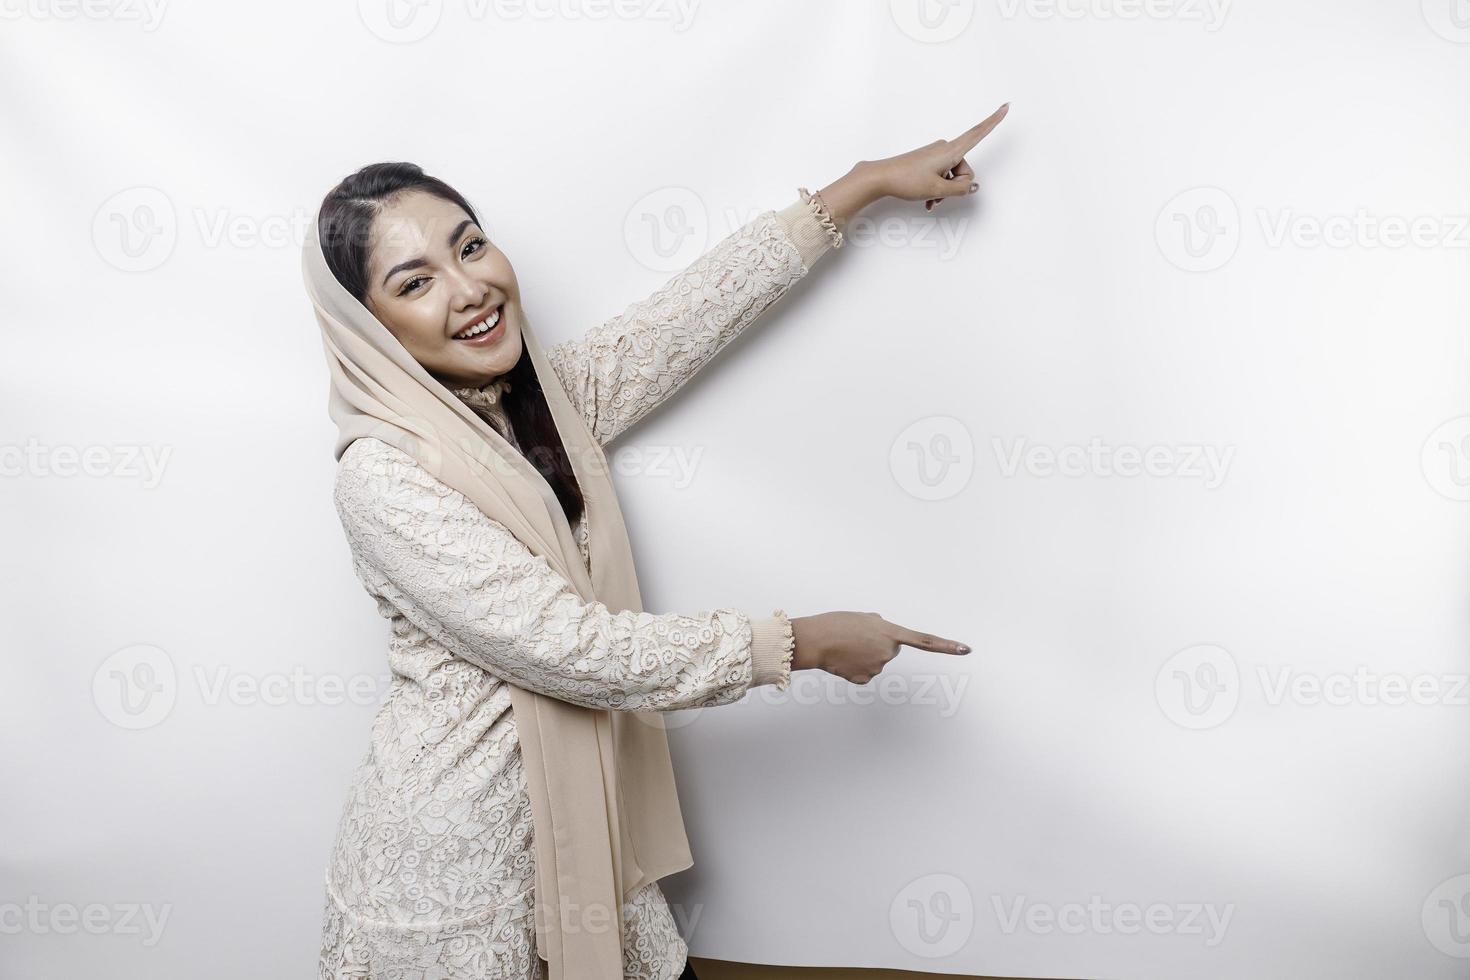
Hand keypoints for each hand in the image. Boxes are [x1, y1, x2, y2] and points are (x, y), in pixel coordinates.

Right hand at [789, 611, 970, 685]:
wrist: (815, 639)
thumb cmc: (836, 623)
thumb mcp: (863, 617)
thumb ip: (880, 625)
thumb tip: (884, 634)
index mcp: (890, 632)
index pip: (925, 641)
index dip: (946, 646)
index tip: (966, 649)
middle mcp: (888, 652)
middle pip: (888, 651)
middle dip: (875, 646)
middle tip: (855, 638)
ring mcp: (878, 667)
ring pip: (874, 663)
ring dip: (861, 656)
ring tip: (846, 647)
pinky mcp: (864, 679)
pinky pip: (863, 674)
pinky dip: (853, 668)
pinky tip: (843, 660)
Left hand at [815, 103, 1010, 225]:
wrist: (881, 177)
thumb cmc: (907, 180)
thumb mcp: (938, 190)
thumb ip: (961, 189)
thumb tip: (973, 186)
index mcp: (951, 151)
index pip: (978, 133)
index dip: (994, 121)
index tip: (1006, 106)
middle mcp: (945, 148)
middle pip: (965, 170)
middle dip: (956, 186)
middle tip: (938, 196)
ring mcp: (936, 154)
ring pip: (952, 176)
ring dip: (945, 190)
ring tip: (930, 199)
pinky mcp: (928, 160)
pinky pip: (941, 176)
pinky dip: (938, 188)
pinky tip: (928, 200)